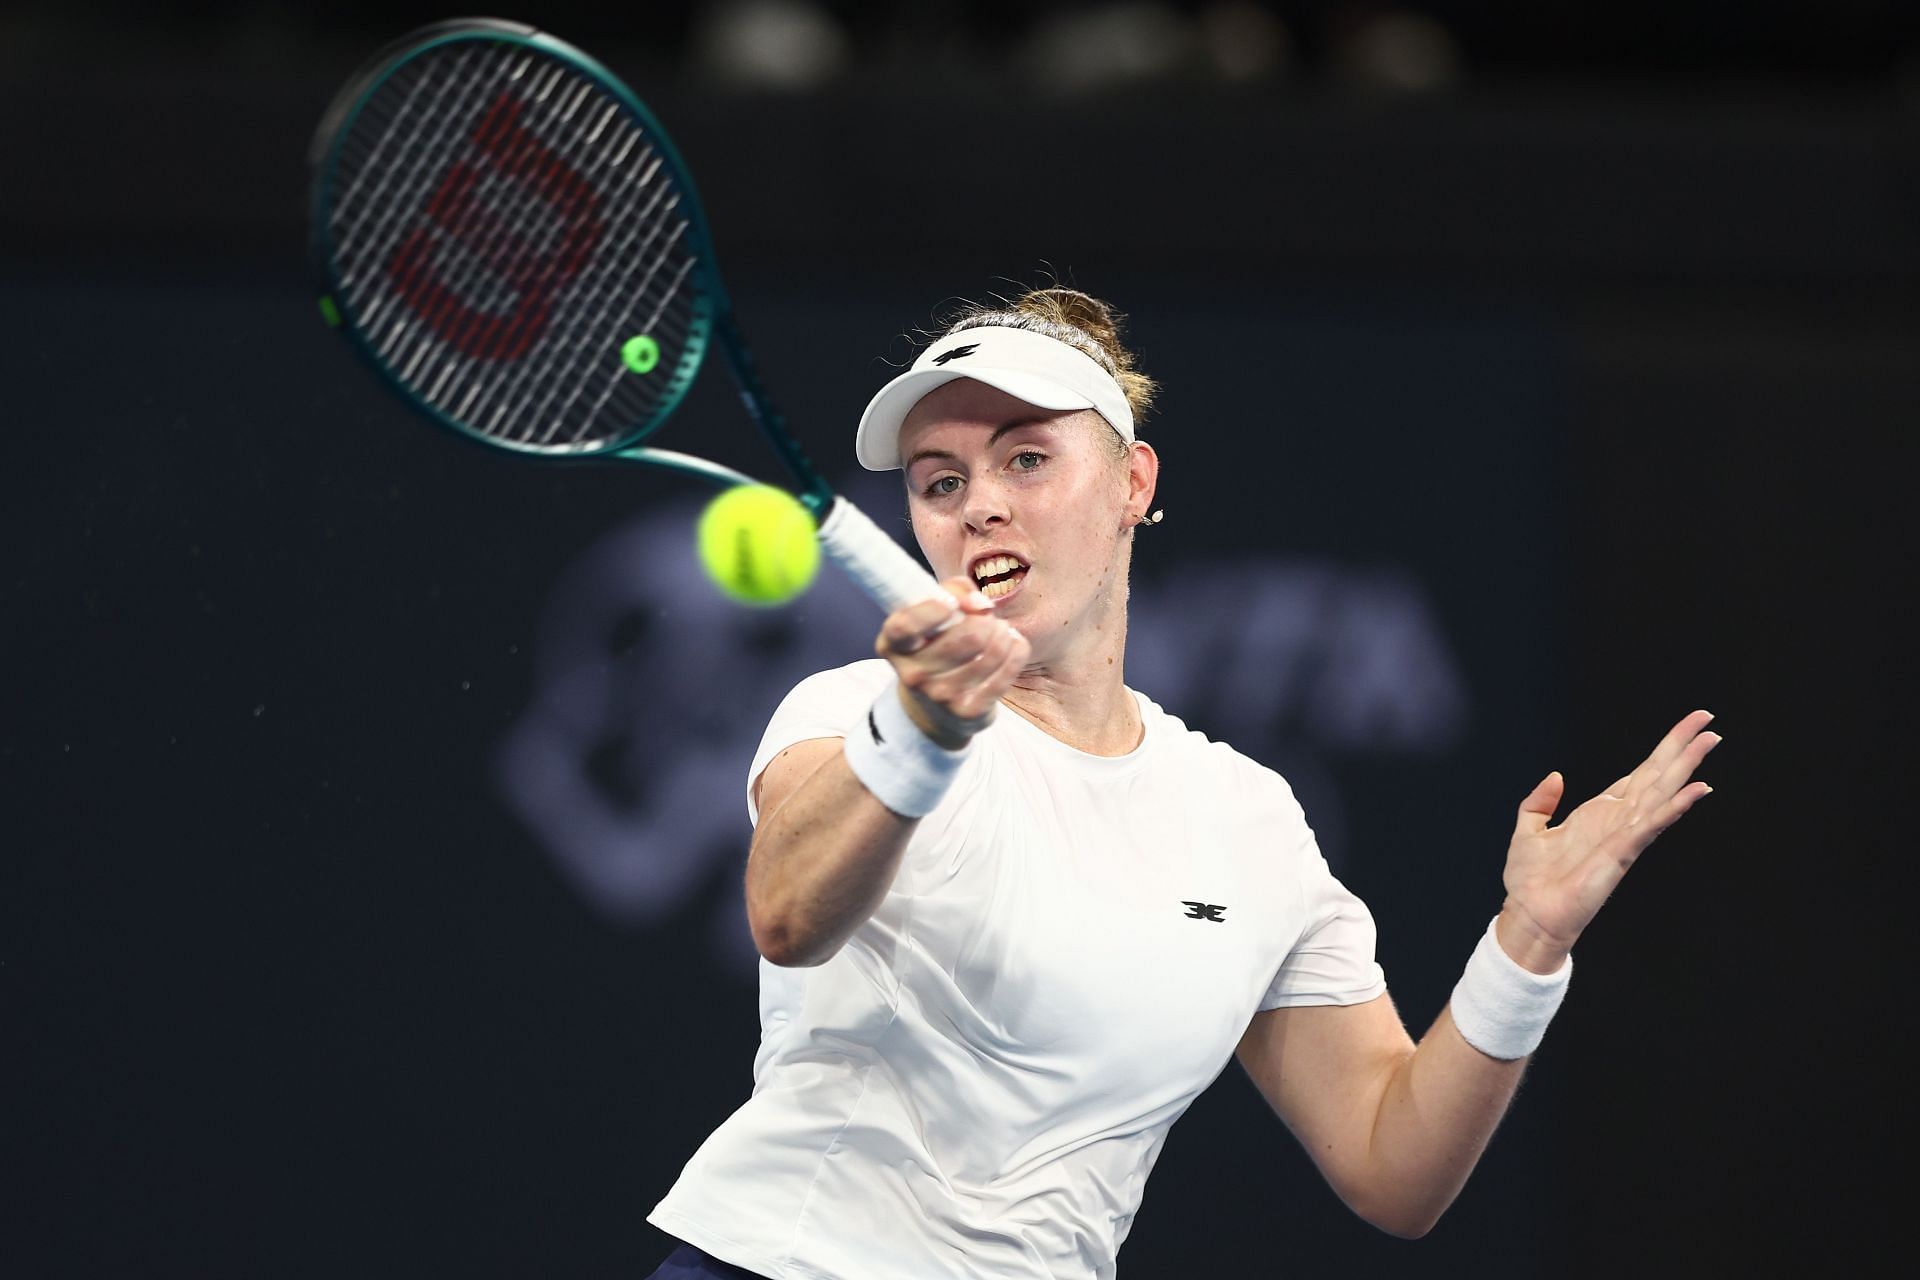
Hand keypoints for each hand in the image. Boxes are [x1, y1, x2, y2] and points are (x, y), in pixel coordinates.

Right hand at [875, 578, 1029, 747]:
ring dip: (1003, 633)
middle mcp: (912, 674)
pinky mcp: (968, 712)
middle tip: (986, 618)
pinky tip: (1013, 644)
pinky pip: (1008, 671)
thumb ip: (953, 591)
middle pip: (969, 636)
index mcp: (893, 645)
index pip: (906, 626)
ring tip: (1001, 630)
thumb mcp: (932, 615)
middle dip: (986, 620)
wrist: (935, 710)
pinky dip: (1018, 649)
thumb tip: (979, 604)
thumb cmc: (936, 646)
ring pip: (992, 652)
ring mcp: (940, 696)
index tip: (952, 603)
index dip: (931, 610)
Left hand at [1496, 710, 1720, 972]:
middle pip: (1658, 776)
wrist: (1529, 915)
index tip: (1685, 727)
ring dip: (1686, 767)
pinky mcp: (1622, 851)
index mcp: (1600, 812)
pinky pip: (1652, 824)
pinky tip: (1697, 789)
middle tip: (1708, 721)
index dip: (1662, 750)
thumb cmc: (1531, 881)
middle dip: (1681, 747)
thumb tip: (1557, 775)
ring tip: (1710, 741)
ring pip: (1662, 792)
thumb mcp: (1529, 829)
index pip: (1639, 774)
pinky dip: (1674, 806)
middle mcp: (1619, 820)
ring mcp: (1624, 835)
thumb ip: (1541, 801)